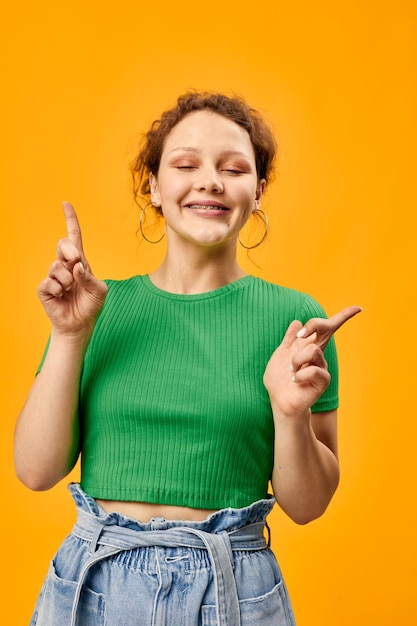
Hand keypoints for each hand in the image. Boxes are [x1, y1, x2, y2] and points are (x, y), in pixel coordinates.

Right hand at [37, 202, 107, 335]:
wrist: (80, 324)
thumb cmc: (91, 305)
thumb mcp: (99, 291)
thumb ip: (90, 277)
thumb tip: (76, 266)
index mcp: (80, 262)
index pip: (74, 236)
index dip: (70, 220)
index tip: (66, 204)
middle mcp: (65, 265)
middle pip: (62, 244)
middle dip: (70, 252)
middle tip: (76, 265)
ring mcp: (53, 276)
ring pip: (56, 266)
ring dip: (67, 280)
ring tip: (70, 291)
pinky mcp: (44, 288)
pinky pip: (49, 282)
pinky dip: (59, 290)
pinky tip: (61, 296)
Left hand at [263, 306, 361, 418]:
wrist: (279, 401)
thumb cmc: (279, 380)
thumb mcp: (280, 355)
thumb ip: (289, 339)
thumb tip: (297, 322)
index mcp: (308, 345)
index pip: (328, 328)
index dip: (343, 316)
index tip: (358, 308)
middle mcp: (318, 354)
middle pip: (326, 328)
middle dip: (314, 324)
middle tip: (300, 335)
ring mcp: (322, 366)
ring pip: (312, 350)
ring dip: (296, 361)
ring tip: (291, 372)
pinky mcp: (323, 381)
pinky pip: (313, 370)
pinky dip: (299, 375)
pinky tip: (295, 381)